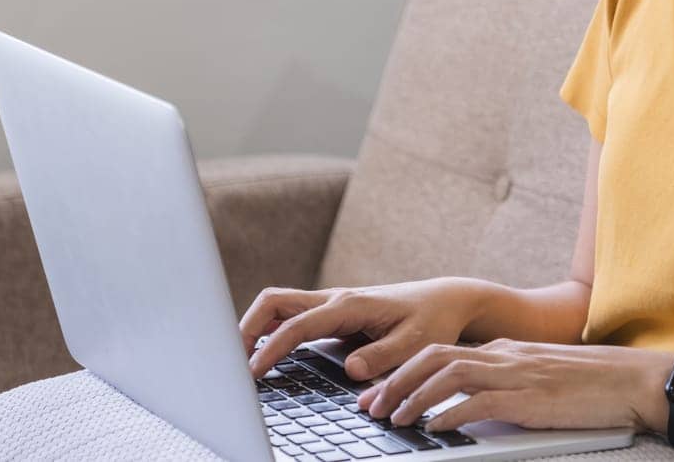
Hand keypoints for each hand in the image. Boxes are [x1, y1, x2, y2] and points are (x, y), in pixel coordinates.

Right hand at [240, 277, 480, 379]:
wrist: (444, 300)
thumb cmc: (432, 321)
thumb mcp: (417, 343)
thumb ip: (383, 356)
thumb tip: (351, 370)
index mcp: (349, 305)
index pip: (297, 326)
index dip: (271, 350)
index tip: (252, 373)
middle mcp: (334, 299)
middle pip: (274, 302)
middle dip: (245, 328)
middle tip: (229, 362)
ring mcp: (330, 303)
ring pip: (278, 306)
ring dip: (254, 328)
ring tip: (238, 361)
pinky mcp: (331, 313)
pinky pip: (290, 316)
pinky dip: (269, 330)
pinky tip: (264, 354)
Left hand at [356, 338, 673, 435]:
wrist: (632, 381)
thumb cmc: (590, 385)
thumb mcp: (537, 377)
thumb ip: (504, 383)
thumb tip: (466, 407)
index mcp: (503, 350)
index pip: (440, 352)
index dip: (403, 371)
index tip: (378, 392)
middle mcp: (503, 356)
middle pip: (433, 358)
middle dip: (396, 381)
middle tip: (370, 406)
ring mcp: (515, 374)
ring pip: (448, 376)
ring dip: (414, 398)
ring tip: (394, 419)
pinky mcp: (529, 398)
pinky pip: (479, 402)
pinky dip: (449, 413)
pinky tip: (433, 428)